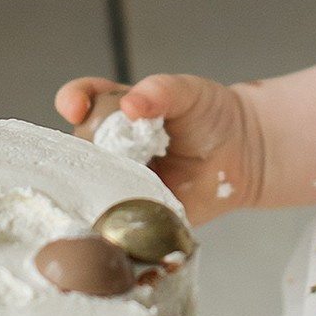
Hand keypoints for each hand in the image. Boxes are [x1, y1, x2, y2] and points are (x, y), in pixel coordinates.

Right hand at [52, 71, 266, 227]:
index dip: (72, 101)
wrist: (244, 153)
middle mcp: (110, 148)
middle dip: (82, 153)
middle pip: (78, 150)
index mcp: (115, 111)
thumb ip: (160, 91)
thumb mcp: (187, 92)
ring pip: (92, 189)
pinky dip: (116, 223)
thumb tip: (130, 103)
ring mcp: (121, 182)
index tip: (74, 108)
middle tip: (106, 154)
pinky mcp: (137, 214)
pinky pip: (118, 221)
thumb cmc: (210, 114)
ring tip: (117, 189)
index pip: (80, 100)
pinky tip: (124, 220)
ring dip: (96, 192)